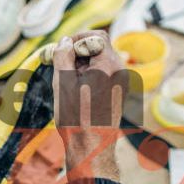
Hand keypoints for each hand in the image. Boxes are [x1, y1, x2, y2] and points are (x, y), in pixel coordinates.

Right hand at [52, 30, 126, 181]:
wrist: (92, 147)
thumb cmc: (76, 117)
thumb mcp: (63, 82)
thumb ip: (64, 56)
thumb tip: (66, 41)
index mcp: (109, 65)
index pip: (97, 36)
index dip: (77, 39)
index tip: (62, 50)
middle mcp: (121, 71)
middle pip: (100, 47)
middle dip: (79, 52)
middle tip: (61, 65)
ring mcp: (122, 83)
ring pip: (101, 61)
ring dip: (83, 64)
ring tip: (68, 81)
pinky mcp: (120, 93)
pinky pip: (105, 74)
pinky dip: (90, 75)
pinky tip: (77, 90)